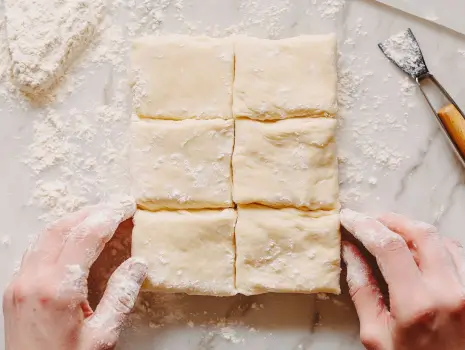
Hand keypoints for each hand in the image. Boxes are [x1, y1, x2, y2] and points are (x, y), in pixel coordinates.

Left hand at [3, 198, 147, 349]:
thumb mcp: (102, 336)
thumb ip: (120, 296)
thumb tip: (137, 265)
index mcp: (57, 291)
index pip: (86, 237)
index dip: (109, 216)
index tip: (126, 206)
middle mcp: (33, 281)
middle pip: (63, 228)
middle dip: (94, 212)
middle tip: (118, 206)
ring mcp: (20, 283)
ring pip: (47, 234)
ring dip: (75, 220)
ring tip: (100, 216)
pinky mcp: (15, 289)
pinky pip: (37, 248)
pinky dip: (59, 234)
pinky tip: (74, 237)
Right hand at [341, 209, 464, 349]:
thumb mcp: (376, 335)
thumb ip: (363, 291)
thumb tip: (350, 253)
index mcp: (417, 305)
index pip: (389, 247)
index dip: (365, 226)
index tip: (349, 219)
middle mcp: (450, 292)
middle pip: (420, 233)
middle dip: (390, 220)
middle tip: (371, 221)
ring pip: (442, 240)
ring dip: (414, 231)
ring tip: (393, 235)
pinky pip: (459, 254)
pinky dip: (436, 245)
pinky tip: (420, 251)